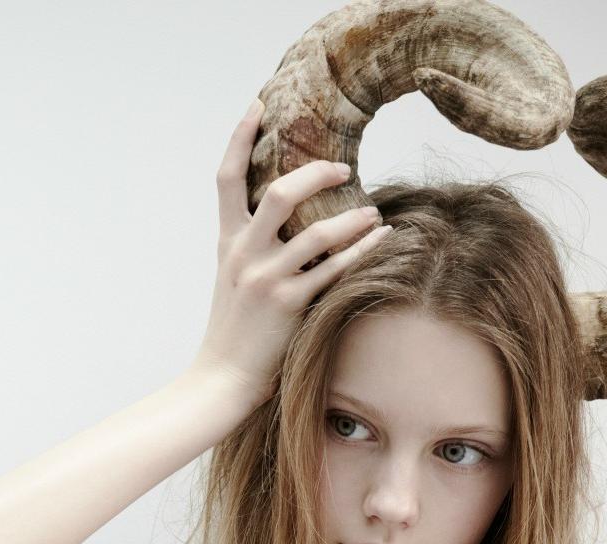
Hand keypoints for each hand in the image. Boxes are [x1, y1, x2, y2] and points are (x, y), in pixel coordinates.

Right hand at [190, 98, 391, 407]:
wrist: (222, 377)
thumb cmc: (235, 328)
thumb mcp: (232, 277)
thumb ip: (252, 243)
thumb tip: (288, 213)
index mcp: (226, 241)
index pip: (226, 177)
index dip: (239, 136)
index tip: (258, 104)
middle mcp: (242, 254)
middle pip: (279, 193)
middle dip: (316, 172)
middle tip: (342, 166)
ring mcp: (266, 279)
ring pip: (316, 232)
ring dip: (352, 218)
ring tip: (374, 212)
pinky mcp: (289, 305)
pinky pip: (334, 270)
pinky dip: (363, 251)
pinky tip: (385, 239)